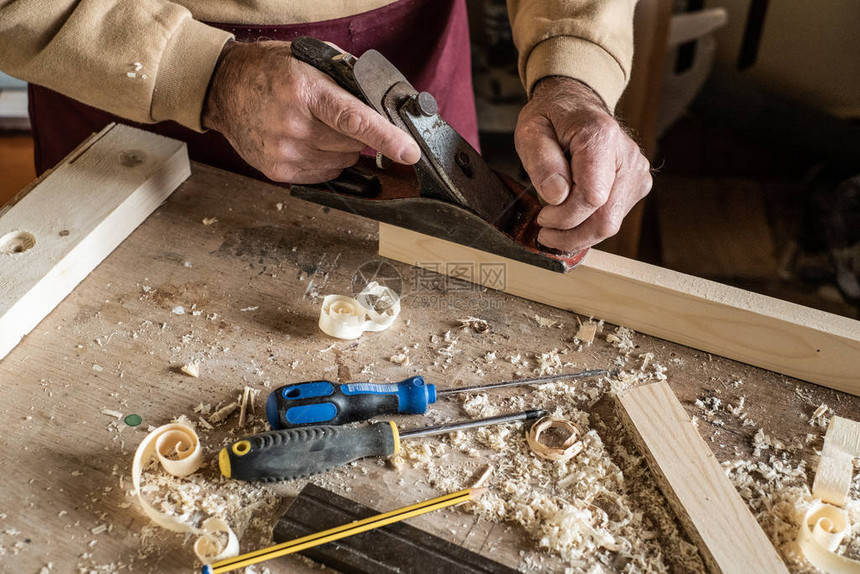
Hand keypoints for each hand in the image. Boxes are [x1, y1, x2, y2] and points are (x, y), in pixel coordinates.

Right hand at [203, 41, 420, 182]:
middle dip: (355, 135)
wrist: (224, 88)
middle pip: (353, 146)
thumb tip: (383, 108)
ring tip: (316, 127)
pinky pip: (323, 174)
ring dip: (340, 150)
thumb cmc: (271, 72)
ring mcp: (284, 151)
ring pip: (341, 163)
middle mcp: (294, 125)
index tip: (409, 153)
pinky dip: (325, 161)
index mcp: (306, 92)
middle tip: (333, 117)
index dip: (386, 138)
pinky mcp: (277, 170)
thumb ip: (348, 81)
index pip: (354, 120)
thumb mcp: (311, 62)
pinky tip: (307, 142)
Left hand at [514, 77, 651, 251]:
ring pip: (610, 225)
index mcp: (601, 137)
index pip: (592, 197)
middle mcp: (628, 156)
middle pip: (605, 219)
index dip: (564, 217)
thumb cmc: (552, 117)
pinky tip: (570, 214)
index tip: (542, 216)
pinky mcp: (636, 186)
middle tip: (544, 232)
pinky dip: (587, 225)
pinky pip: (612, 219)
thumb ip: (541, 162)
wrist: (576, 104)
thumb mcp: (531, 132)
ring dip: (577, 232)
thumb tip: (557, 196)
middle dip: (570, 235)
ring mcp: (637, 173)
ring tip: (553, 220)